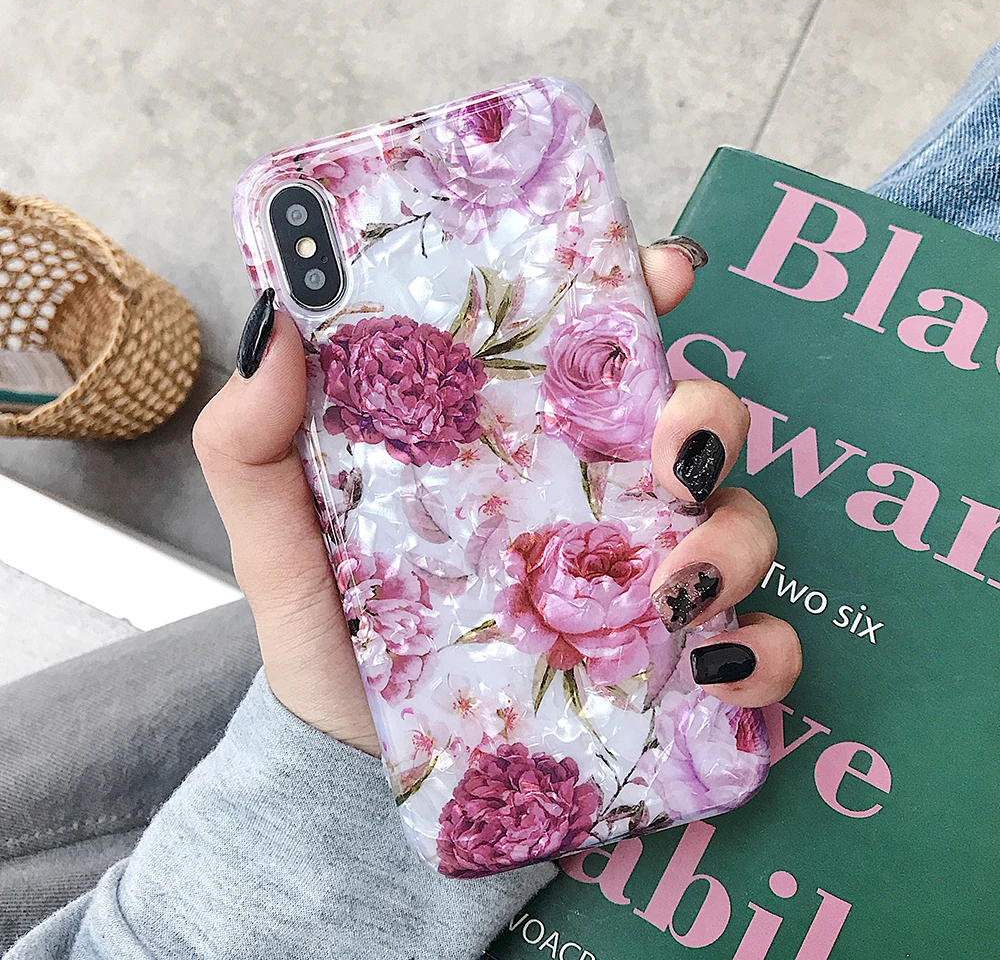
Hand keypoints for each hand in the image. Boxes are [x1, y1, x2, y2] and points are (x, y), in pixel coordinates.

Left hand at [193, 241, 800, 755]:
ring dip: (733, 540)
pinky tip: (715, 668)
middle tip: (674, 454)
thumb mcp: (277, 531)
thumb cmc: (330, 633)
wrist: (350, 766)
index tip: (665, 270)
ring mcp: (639, 584)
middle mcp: (596, 499)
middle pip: (693, 425)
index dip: (645, 293)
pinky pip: (751, 649)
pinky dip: (760, 653)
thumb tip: (277, 320)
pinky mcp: (665, 672)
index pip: (599, 349)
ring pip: (736, 524)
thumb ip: (254, 436)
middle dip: (710, 417)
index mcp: (520, 445)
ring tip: (673, 588)